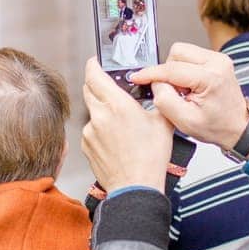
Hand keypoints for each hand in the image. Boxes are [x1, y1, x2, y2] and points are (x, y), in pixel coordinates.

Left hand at [81, 59, 173, 192]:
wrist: (136, 187)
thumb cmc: (150, 159)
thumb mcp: (162, 122)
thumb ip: (157, 100)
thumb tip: (157, 89)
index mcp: (117, 105)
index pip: (95, 75)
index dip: (93, 65)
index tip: (95, 62)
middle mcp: (99, 116)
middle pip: (88, 90)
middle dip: (97, 85)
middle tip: (109, 87)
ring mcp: (89, 132)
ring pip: (91, 111)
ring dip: (101, 110)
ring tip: (120, 123)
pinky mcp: (85, 145)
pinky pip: (89, 129)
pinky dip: (98, 128)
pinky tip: (114, 138)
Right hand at [129, 43, 248, 149]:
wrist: (237, 128)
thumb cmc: (217, 126)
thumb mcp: (185, 121)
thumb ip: (165, 100)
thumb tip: (155, 83)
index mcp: (211, 77)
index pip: (172, 68)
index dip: (151, 73)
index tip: (137, 77)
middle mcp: (217, 62)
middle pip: (177, 53)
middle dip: (168, 71)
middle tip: (175, 92)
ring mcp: (218, 59)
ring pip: (182, 52)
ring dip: (175, 70)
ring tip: (184, 90)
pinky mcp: (216, 60)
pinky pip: (190, 56)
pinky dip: (183, 70)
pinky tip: (190, 86)